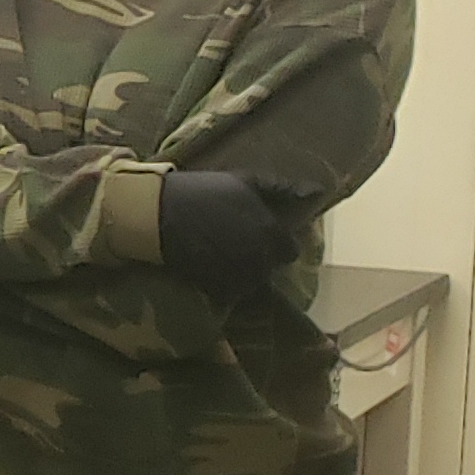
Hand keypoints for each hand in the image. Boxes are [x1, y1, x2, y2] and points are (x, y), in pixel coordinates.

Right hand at [157, 170, 287, 298]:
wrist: (157, 214)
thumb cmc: (202, 192)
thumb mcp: (244, 181)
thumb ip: (282, 188)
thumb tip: (317, 192)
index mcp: (272, 232)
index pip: (289, 250)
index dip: (275, 243)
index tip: (257, 235)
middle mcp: (262, 257)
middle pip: (270, 267)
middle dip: (260, 258)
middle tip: (237, 245)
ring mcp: (240, 275)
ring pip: (253, 282)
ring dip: (242, 273)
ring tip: (222, 258)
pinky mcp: (217, 288)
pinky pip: (231, 293)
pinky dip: (224, 285)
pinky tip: (209, 269)